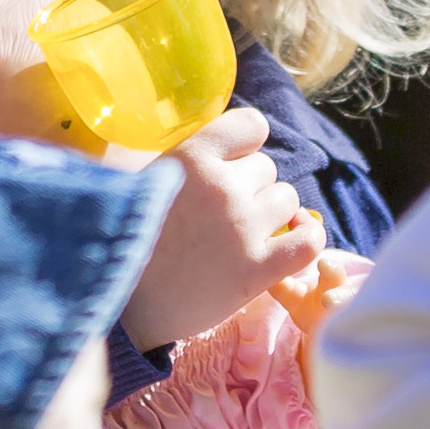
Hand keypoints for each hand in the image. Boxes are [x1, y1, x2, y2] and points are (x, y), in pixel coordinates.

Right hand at [122, 109, 308, 349]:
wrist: (120, 303)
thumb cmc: (129, 240)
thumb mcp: (147, 180)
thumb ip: (188, 161)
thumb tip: (223, 147)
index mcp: (191, 158)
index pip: (252, 125)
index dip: (245, 145)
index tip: (230, 164)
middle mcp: (222, 188)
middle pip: (267, 169)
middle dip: (250, 188)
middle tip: (220, 215)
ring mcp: (242, 229)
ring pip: (288, 200)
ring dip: (271, 214)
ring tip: (241, 234)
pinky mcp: (257, 270)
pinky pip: (309, 242)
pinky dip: (306, 238)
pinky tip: (290, 241)